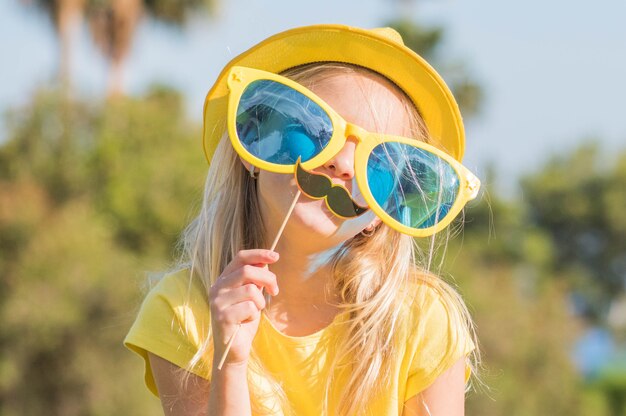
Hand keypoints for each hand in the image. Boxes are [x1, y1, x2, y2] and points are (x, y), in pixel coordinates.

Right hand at [208, 249, 279, 367]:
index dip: (259, 254)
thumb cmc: (244, 320)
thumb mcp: (252, 295)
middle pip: (248, 271)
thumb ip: (255, 278)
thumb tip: (266, 261)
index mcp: (223, 279)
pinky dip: (254, 315)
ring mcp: (217, 302)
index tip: (275, 256)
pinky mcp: (222, 317)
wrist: (235, 349)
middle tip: (275, 290)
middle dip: (268, 279)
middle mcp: (217, 288)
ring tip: (254, 311)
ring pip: (251, 290)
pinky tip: (245, 322)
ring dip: (260, 302)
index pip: (240, 257)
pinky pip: (250, 307)